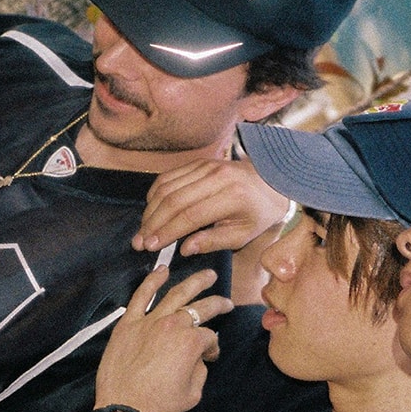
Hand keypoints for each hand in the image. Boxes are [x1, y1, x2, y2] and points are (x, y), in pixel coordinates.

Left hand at [94, 265, 231, 411]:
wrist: (125, 408)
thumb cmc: (160, 404)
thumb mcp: (193, 393)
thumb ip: (200, 371)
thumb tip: (198, 359)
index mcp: (191, 342)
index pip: (209, 337)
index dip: (213, 347)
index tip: (209, 356)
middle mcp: (173, 325)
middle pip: (200, 308)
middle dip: (217, 304)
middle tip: (226, 302)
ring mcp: (149, 321)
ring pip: (175, 294)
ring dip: (194, 282)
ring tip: (207, 275)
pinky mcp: (128, 323)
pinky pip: (140, 296)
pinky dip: (151, 281)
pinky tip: (162, 271)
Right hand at [133, 158, 290, 256]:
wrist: (271, 180)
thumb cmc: (258, 213)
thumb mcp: (243, 234)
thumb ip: (214, 242)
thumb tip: (185, 249)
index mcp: (231, 196)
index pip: (191, 215)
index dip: (167, 232)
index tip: (151, 246)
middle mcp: (216, 177)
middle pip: (174, 200)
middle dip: (152, 223)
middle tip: (139, 242)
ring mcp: (205, 166)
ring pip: (167, 187)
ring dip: (150, 211)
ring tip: (142, 231)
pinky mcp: (198, 162)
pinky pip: (169, 177)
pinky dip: (155, 194)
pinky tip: (151, 211)